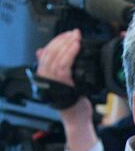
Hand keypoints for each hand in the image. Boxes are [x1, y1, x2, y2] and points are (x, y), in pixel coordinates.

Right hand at [36, 29, 97, 150]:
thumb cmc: (72, 101)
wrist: (76, 117)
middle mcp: (45, 75)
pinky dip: (69, 54)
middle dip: (63, 39)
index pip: (47, 51)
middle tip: (74, 33)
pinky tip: (76, 47)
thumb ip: (55, 67)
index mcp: (44, 73)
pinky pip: (64, 64)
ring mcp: (52, 79)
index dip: (57, 40)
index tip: (67, 34)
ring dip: (67, 44)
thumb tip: (42, 52)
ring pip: (56, 56)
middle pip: (50, 51)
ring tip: (76, 38)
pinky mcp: (61, 82)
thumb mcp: (64, 81)